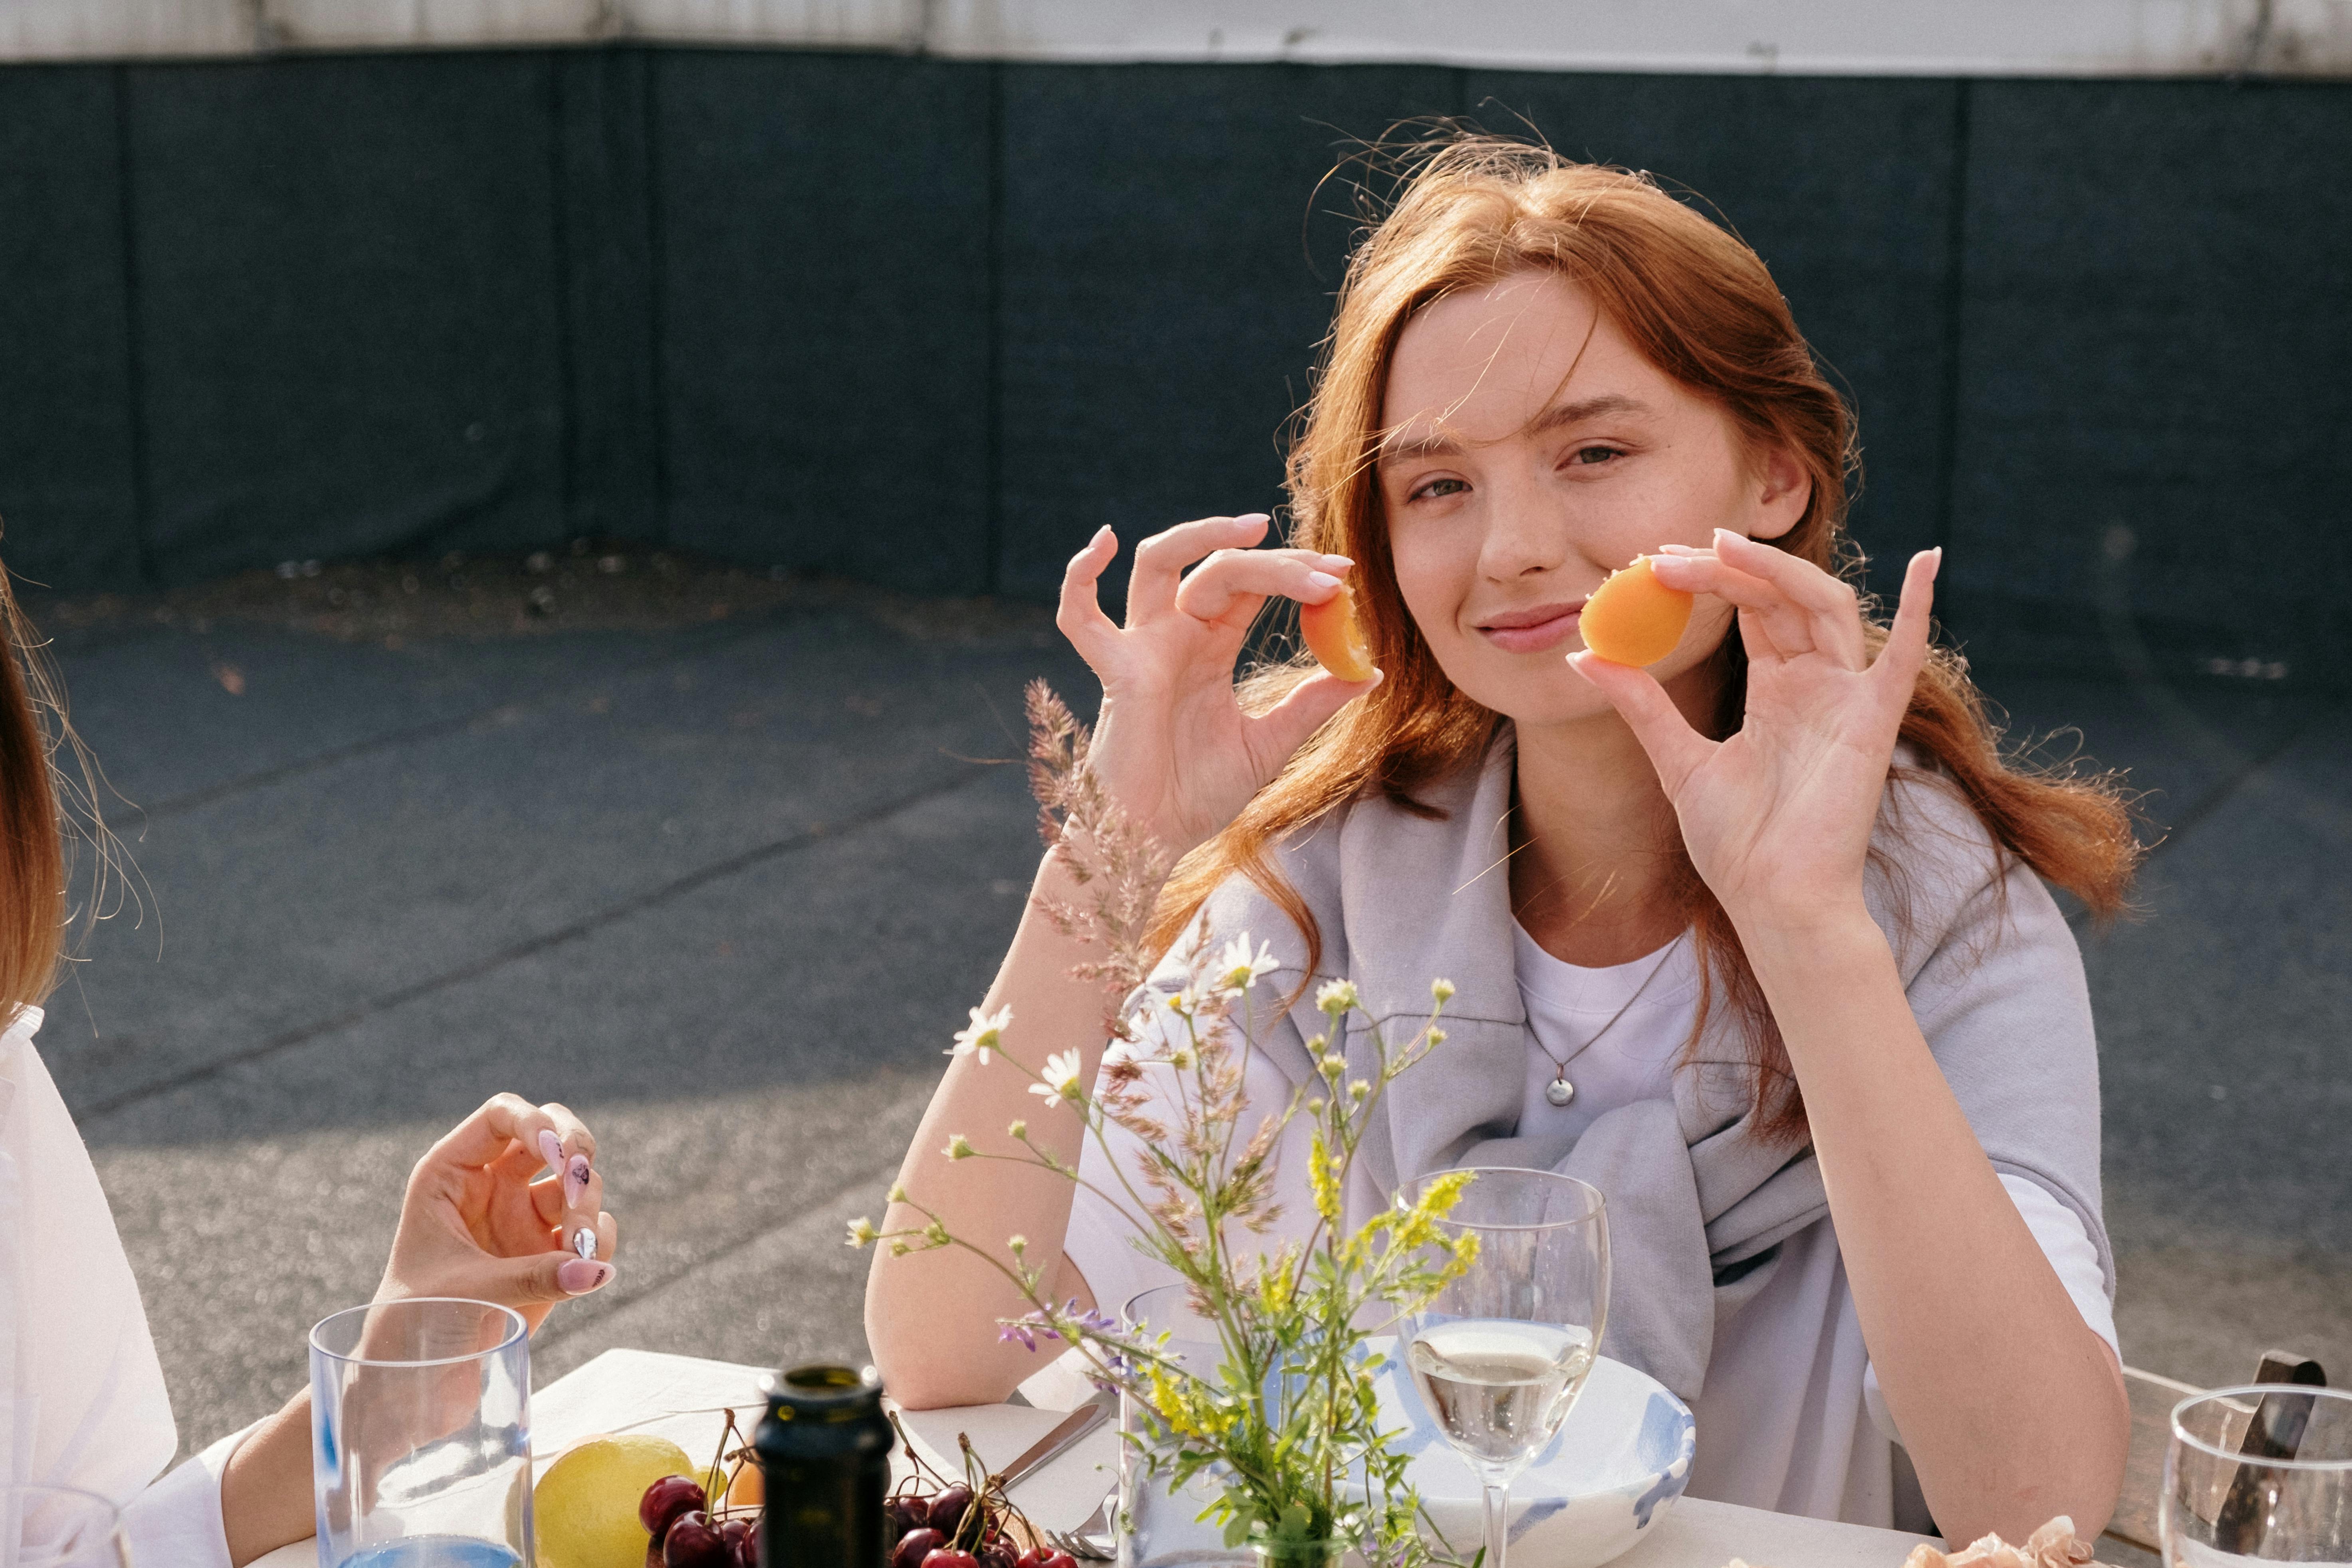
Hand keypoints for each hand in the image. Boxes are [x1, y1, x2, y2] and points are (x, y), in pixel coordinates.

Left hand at [375, 1093, 617, 1331]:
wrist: (417, 1377)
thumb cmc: (414, 1324)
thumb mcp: (466, 1291)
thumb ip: (532, 1276)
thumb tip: (595, 1271)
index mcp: (451, 1174)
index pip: (500, 1116)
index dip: (534, 1122)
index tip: (558, 1155)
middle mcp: (492, 1185)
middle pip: (551, 1132)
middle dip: (575, 1150)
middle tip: (581, 1181)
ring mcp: (524, 1216)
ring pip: (578, 1182)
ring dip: (588, 1207)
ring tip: (578, 1250)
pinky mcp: (551, 1253)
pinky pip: (592, 1229)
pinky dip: (599, 1241)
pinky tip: (586, 1272)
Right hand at [1056, 515, 1379, 854]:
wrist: (1156, 839)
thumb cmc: (1199, 794)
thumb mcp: (1270, 744)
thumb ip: (1311, 705)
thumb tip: (1371, 672)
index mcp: (1209, 647)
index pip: (1251, 586)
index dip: (1296, 572)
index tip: (1344, 574)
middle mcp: (1175, 636)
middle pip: (1220, 568)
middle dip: (1276, 562)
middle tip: (1329, 572)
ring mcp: (1142, 648)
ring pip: (1157, 563)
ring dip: (1201, 534)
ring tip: (1255, 526)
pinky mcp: (1116, 672)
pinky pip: (1079, 617)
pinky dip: (1078, 576)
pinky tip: (1101, 542)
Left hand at [1569, 531, 1940, 930]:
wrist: (1771, 900)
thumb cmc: (1735, 844)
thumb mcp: (1676, 759)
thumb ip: (1640, 703)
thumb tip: (1584, 654)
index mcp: (1777, 692)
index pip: (1750, 610)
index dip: (1709, 578)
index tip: (1652, 563)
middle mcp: (1815, 684)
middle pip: (1779, 598)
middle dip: (1728, 567)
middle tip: (1666, 554)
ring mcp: (1847, 698)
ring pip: (1823, 604)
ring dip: (1775, 569)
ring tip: (1720, 544)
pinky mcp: (1873, 721)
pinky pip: (1904, 656)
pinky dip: (1920, 606)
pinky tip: (1928, 557)